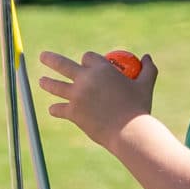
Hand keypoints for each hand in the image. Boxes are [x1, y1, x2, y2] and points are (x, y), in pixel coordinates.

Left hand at [35, 49, 156, 149]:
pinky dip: (55, 110)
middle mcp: (85, 79)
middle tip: (42, 56)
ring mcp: (76, 96)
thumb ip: (148, 69)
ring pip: (55, 86)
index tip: (84, 62)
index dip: (86, 59)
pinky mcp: (72, 112)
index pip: (87, 57)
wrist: (129, 131)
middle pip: (62, 64)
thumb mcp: (146, 85)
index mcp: (101, 68)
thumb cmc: (139, 108)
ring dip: (47, 83)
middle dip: (50, 59)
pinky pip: (59, 109)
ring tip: (41, 81)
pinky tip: (52, 109)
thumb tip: (147, 57)